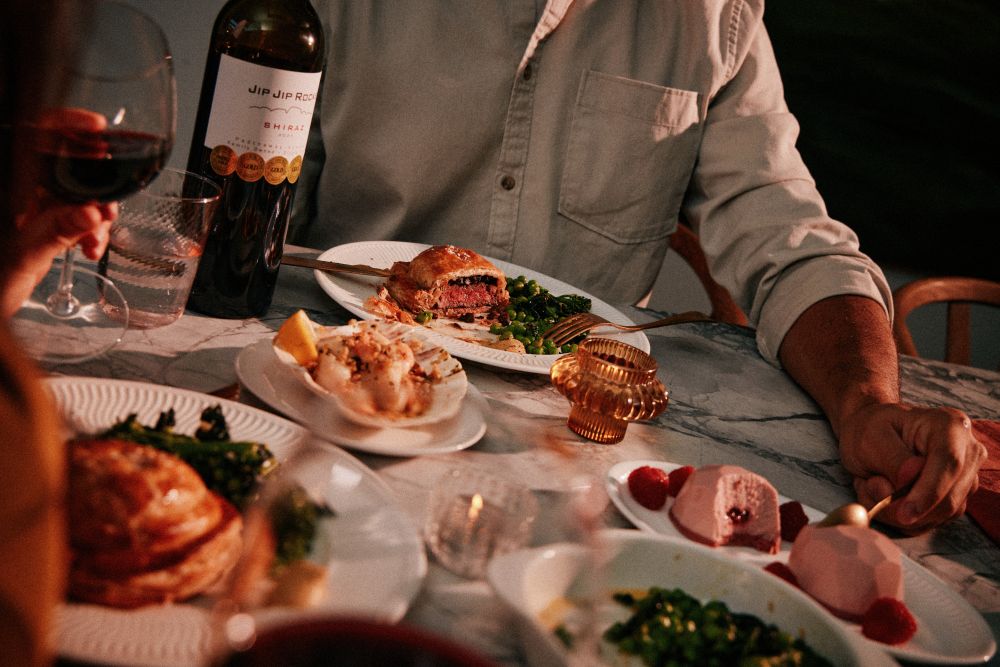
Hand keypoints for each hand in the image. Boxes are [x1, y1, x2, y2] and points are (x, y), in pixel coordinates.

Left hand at [1, 107, 114, 317]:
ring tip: (97, 238)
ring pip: (73, 195)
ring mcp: (28, 207)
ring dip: (95, 216)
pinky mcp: (39, 225)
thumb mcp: (22, 255)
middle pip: (64, 167)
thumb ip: (56, 230)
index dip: (67, 125)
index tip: (99, 130)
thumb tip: (91, 211)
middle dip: (94, 188)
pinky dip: (88, 231)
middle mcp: (19, 189)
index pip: (35, 134)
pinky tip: (90, 249)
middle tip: (108, 210)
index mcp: (9, 183)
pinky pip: (72, 217)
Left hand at [837, 402, 986, 532]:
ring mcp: (965, 477)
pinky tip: (885, 495)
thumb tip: (911, 478)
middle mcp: (967, 452)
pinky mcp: (956, 498)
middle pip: (950, 498)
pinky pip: (933, 520)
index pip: (950, 464)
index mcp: (949, 426)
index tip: (904, 513)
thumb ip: (892, 459)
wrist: (870, 434)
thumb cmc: (870, 430)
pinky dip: (904, 517)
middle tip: (869, 488)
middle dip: (908, 507)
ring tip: (872, 484)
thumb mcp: (870, 438)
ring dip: (901, 512)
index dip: (929, 493)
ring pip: (942, 514)